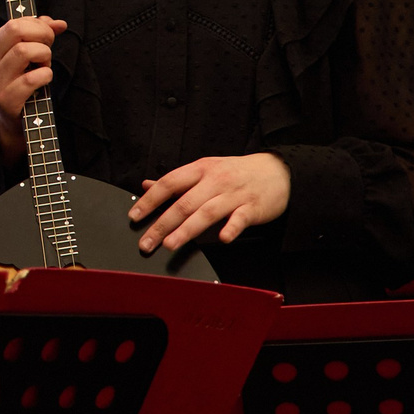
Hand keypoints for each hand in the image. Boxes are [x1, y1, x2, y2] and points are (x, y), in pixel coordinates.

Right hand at [0, 15, 66, 160]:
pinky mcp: (6, 98)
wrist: (16, 114)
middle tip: (47, 48)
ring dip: (44, 56)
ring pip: (23, 51)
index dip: (39, 26)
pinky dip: (45, 76)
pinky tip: (43, 80)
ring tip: (43, 66)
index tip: (46, 37)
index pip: (16, 22)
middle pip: (15, 29)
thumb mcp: (28, 50)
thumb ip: (41, 32)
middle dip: (41, 35)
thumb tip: (59, 24)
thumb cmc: (23, 77)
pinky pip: (31, 79)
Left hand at [132, 153, 290, 253]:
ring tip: (171, 244)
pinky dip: (231, 228)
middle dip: (162, 224)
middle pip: (185, 202)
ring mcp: (234, 194)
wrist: (277, 170)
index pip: (169, 183)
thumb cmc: (236, 172)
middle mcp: (215, 181)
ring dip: (187, 229)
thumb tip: (147, 185)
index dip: (150, 200)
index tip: (135, 216)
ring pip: (207, 212)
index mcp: (200, 170)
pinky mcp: (253, 208)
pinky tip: (222, 238)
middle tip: (147, 241)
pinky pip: (240, 218)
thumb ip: (177, 181)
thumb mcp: (205, 169)